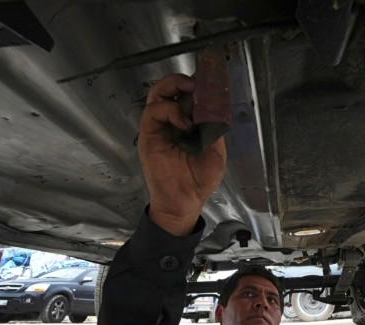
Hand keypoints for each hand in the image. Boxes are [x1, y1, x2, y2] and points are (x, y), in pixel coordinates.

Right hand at [138, 74, 226, 235]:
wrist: (185, 202)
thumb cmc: (199, 181)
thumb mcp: (216, 150)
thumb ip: (214, 127)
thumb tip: (215, 106)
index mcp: (188, 124)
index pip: (188, 96)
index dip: (198, 87)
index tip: (211, 85)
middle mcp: (171, 123)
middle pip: (170, 89)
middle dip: (184, 81)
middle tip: (198, 85)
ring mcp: (159, 128)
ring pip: (158, 94)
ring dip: (175, 88)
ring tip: (191, 95)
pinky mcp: (148, 136)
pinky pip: (153, 112)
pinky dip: (170, 110)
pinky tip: (184, 123)